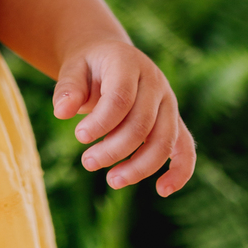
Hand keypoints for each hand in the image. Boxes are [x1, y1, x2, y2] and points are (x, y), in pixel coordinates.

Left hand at [53, 39, 195, 196]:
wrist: (108, 57)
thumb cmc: (88, 67)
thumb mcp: (72, 68)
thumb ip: (68, 88)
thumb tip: (61, 112)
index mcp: (129, 63)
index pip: (120, 99)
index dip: (101, 123)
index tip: (79, 136)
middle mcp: (155, 81)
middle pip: (142, 124)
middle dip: (114, 149)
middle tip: (87, 162)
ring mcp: (168, 102)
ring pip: (164, 141)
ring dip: (139, 166)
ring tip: (112, 181)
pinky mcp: (174, 120)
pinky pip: (186, 148)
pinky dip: (179, 171)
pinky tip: (162, 190)